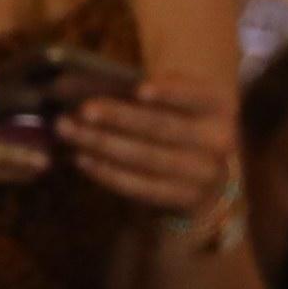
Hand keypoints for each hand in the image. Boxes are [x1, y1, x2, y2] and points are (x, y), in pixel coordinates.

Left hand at [57, 61, 238, 227]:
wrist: (206, 175)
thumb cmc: (178, 123)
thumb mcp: (177, 102)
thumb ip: (146, 93)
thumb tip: (93, 89)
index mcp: (219, 107)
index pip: (195, 96)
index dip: (169, 93)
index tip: (139, 89)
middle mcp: (218, 141)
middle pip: (162, 127)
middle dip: (120, 118)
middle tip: (84, 109)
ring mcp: (203, 174)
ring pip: (146, 158)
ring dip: (102, 143)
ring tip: (69, 130)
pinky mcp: (183, 198)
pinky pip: (139, 186)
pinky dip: (107, 172)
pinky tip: (82, 158)